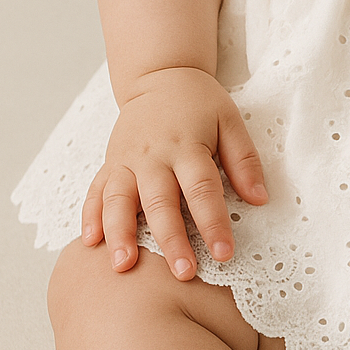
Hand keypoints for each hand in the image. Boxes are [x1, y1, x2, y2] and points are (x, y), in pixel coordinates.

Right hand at [81, 66, 268, 279]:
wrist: (160, 76)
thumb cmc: (199, 103)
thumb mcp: (230, 121)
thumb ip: (244, 160)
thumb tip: (260, 199)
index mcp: (188, 145)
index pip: (202, 189)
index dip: (213, 223)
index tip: (224, 254)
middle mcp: (153, 155)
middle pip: (160, 201)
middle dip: (171, 239)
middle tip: (183, 272)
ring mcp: (126, 160)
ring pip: (119, 199)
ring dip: (120, 233)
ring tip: (124, 266)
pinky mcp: (110, 163)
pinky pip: (95, 191)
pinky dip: (90, 217)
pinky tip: (90, 243)